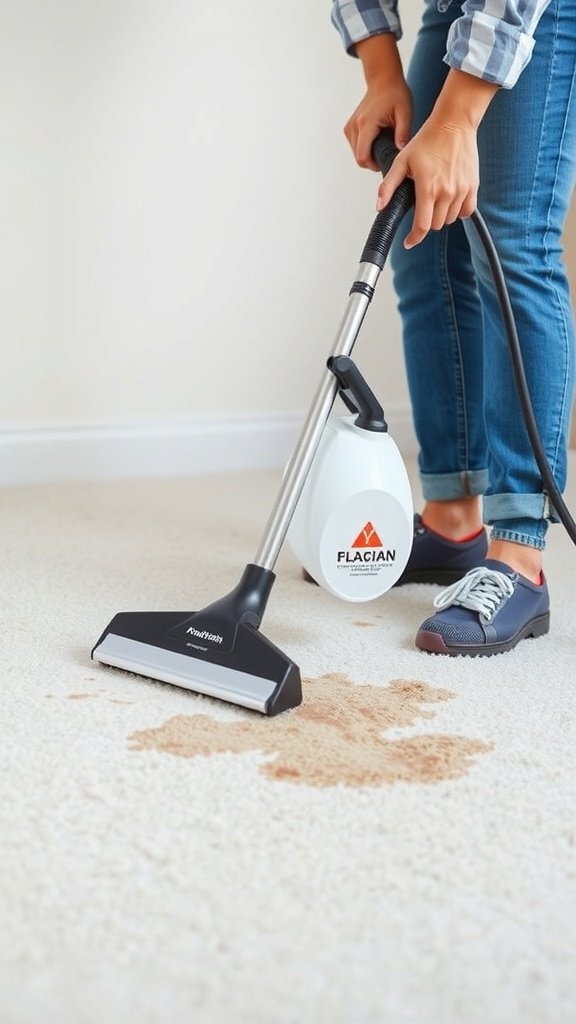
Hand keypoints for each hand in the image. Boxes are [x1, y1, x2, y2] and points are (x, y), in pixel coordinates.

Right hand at [344, 74, 412, 170]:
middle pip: (358, 157)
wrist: (383, 80)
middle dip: (372, 161)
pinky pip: (355, 146)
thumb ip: (403, 133)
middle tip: (388, 154)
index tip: (385, 162)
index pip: (362, 157)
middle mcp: (354, 126)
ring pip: (356, 153)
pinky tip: (377, 141)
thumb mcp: (405, 113)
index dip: (374, 166)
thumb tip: (401, 150)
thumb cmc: (395, 94)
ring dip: (369, 155)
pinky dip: (364, 148)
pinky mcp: (349, 127)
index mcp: (366, 124)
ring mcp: (350, 126)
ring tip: (383, 145)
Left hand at [376, 116, 479, 247]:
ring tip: (433, 202)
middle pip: (436, 225)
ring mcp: (462, 190)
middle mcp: (447, 192)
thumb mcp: (402, 161)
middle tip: (420, 211)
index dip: (414, 238)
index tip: (409, 242)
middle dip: (425, 223)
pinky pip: (466, 211)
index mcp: (428, 188)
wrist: (454, 124)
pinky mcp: (472, 186)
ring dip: (440, 217)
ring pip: (450, 220)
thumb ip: (389, 186)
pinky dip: (457, 212)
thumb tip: (379, 206)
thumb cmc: (428, 139)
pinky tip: (449, 203)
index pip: (422, 226)